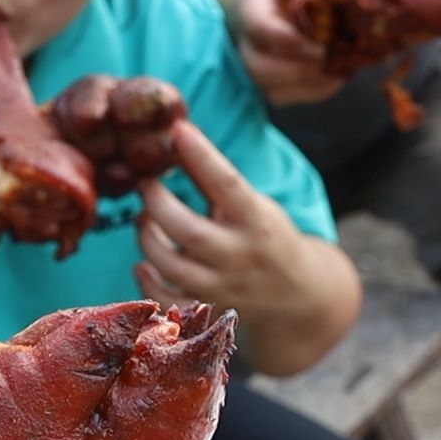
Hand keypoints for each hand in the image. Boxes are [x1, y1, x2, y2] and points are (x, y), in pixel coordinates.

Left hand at [133, 122, 325, 326]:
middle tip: (144, 184)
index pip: (227, 183)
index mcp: (256, 220)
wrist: (297, 294)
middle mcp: (240, 255)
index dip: (201, 155)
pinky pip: (167, 302)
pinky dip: (147, 284)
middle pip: (189, 232)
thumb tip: (175, 136)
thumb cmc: (265, 235)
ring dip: (147, 238)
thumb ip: (215, 179)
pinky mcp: (206, 310)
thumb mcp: (251, 203)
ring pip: (172, 266)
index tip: (178, 130)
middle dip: (157, 203)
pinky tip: (143, 264)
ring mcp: (223, 287)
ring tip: (144, 219)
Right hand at [234, 0, 343, 106]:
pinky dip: (315, 90)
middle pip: (259, 67)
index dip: (289, 40)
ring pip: (273, 89)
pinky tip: (337, 74)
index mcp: (250, 6)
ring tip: (340, 69)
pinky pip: (289, 97)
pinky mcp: (271, 84)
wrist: (271, 1)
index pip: (260, 28)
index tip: (322, 42)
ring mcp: (257, 67)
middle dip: (298, 69)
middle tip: (332, 60)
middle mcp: (247, 42)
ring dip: (309, 83)